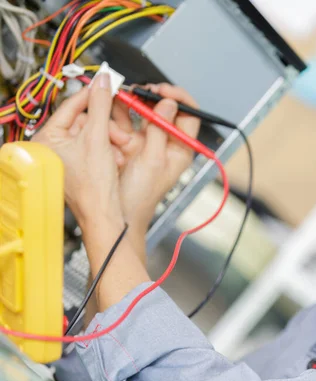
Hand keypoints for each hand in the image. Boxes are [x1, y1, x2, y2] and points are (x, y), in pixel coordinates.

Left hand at [33, 74, 126, 229]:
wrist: (104, 213)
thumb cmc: (94, 187)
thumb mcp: (99, 137)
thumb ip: (101, 104)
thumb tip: (103, 81)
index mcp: (47, 138)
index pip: (71, 105)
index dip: (93, 95)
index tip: (108, 85)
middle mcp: (53, 147)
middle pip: (85, 121)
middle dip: (106, 128)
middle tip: (119, 134)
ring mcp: (66, 156)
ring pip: (93, 133)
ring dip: (110, 139)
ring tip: (117, 151)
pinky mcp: (78, 164)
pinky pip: (95, 146)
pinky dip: (109, 149)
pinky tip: (115, 158)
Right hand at [111, 84, 199, 232]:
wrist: (117, 213)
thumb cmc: (140, 195)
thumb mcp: (152, 160)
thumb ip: (160, 131)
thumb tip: (169, 104)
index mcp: (180, 147)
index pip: (189, 114)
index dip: (179, 98)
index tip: (162, 90)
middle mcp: (166, 142)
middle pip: (166, 109)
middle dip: (153, 96)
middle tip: (140, 89)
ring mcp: (147, 141)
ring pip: (144, 112)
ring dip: (135, 101)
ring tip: (124, 93)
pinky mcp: (129, 142)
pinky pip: (126, 120)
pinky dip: (120, 111)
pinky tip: (113, 104)